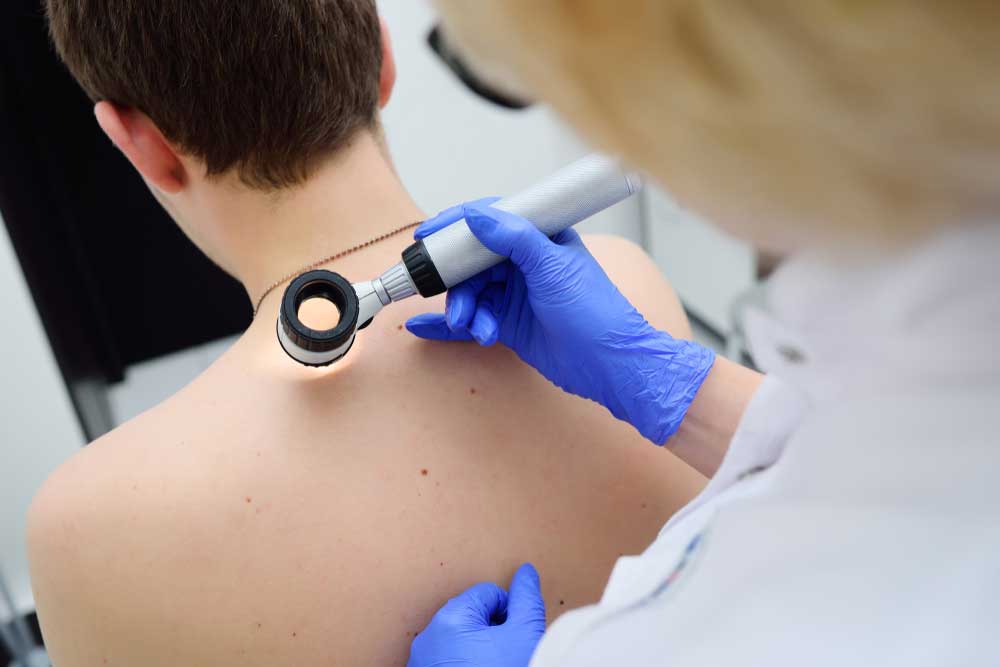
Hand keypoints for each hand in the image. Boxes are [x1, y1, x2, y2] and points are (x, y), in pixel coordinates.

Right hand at [405, 200, 715, 443]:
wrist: (610, 365)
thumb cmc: (595, 311)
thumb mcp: (553, 266)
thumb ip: (514, 237)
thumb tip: (477, 214)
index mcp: (539, 238)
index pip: (489, 221)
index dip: (456, 225)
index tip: (427, 235)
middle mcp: (524, 263)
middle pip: (472, 262)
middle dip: (456, 279)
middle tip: (453, 297)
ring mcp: (515, 294)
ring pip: (471, 293)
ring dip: (464, 309)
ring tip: (472, 327)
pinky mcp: (508, 324)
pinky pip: (471, 318)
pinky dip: (447, 325)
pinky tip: (422, 328)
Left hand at [408, 563, 545, 666]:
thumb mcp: (525, 636)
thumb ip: (526, 599)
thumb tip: (526, 572)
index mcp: (450, 619)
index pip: (488, 595)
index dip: (509, 614)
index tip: (516, 639)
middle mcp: (428, 638)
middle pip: (471, 617)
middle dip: (492, 632)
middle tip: (506, 657)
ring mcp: (422, 663)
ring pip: (457, 641)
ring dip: (477, 650)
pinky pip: (446, 662)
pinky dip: (462, 666)